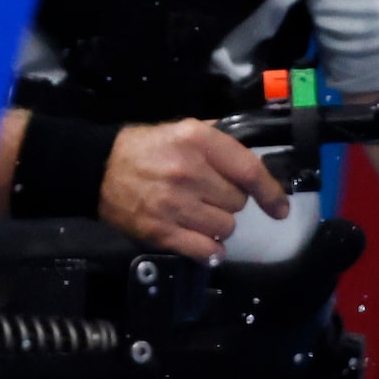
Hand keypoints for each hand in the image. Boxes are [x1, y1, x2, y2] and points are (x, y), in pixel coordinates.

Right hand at [99, 120, 290, 259]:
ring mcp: (176, 205)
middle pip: (237, 202)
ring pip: (225, 228)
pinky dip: (210, 249)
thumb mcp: (181, 128)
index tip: (280, 208)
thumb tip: (252, 151)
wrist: (99, 169)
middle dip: (230, 200)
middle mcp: (190, 172)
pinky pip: (206, 250)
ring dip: (219, 224)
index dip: (271, 192)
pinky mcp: (163, 232)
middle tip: (210, 194)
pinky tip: (202, 240)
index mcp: (198, 141)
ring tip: (200, 214)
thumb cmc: (145, 147)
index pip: (249, 170)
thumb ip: (217, 137)